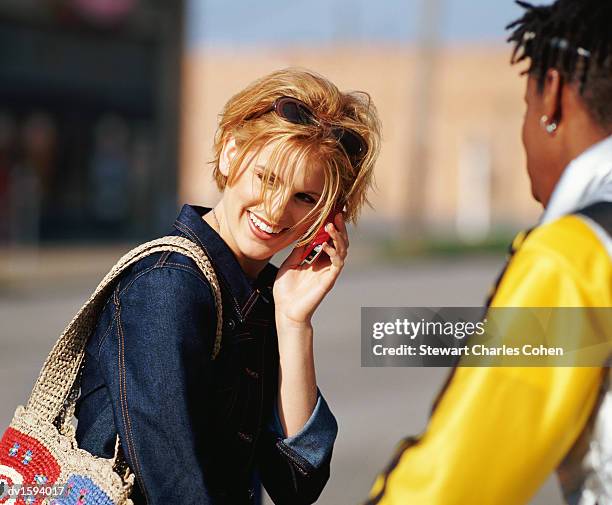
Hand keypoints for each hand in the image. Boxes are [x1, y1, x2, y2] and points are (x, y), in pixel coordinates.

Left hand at [273, 212, 348, 328]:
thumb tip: (305, 231)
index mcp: (317, 259)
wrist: (285, 310)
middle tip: (337, 214)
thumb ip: (300, 249)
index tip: (330, 212)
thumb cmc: (286, 289)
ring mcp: (329, 272)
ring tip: (331, 226)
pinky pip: (337, 263)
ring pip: (342, 250)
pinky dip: (334, 252)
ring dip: (338, 237)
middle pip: (340, 242)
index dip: (331, 226)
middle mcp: (326, 264)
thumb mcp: (290, 263)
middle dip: (339, 227)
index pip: (329, 239)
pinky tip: (327, 245)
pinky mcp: (329, 280)